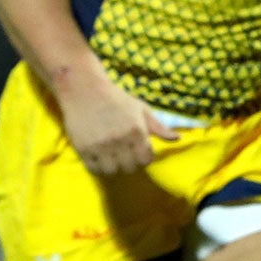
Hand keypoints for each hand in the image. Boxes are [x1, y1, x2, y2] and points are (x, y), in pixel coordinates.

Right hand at [57, 71, 178, 174]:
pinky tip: (98, 157)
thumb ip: (158, 126)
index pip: (146, 160)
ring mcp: (101, 145)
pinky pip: (94, 169)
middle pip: (129, 168)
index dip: (143, 157)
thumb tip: (177, 139)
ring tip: (110, 157)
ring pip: (112, 171)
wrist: (84, 89)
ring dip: (112, 166)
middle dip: (128, 163)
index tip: (136, 151)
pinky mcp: (83, 148)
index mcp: (137, 130)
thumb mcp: (140, 108)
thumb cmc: (115, 99)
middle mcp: (120, 139)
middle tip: (122, 154)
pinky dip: (97, 166)